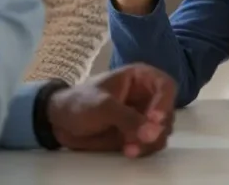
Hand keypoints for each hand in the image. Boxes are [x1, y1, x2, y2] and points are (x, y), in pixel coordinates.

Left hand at [46, 63, 176, 157]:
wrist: (60, 123)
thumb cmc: (79, 103)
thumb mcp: (102, 106)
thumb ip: (128, 118)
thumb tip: (152, 131)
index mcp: (140, 78)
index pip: (165, 87)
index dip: (164, 103)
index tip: (155, 120)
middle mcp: (147, 96)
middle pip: (168, 112)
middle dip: (157, 128)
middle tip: (140, 139)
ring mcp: (143, 116)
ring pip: (162, 131)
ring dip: (150, 142)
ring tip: (129, 148)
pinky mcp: (138, 134)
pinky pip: (152, 144)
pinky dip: (144, 149)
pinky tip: (128, 151)